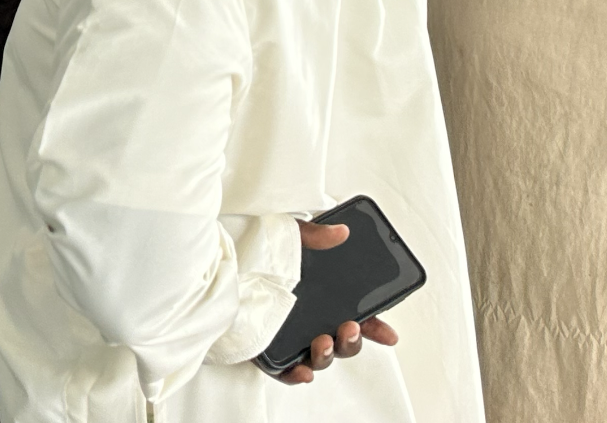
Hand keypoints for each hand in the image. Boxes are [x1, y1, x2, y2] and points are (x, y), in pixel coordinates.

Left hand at [271, 221, 399, 384]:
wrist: (218, 267)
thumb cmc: (255, 253)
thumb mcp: (287, 237)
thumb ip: (313, 235)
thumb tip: (340, 231)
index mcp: (322, 297)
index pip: (357, 316)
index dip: (375, 327)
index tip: (388, 334)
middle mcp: (310, 319)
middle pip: (343, 341)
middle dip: (353, 341)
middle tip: (349, 328)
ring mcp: (291, 336)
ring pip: (320, 357)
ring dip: (328, 355)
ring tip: (323, 342)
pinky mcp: (268, 349)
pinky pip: (286, 370)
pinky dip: (297, 375)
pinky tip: (303, 371)